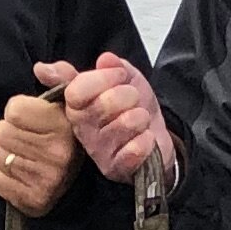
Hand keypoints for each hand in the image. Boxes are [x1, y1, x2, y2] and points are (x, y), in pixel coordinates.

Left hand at [0, 81, 79, 213]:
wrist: (81, 184)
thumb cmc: (68, 134)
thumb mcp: (71, 101)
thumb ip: (61, 76)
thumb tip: (40, 68)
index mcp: (65, 127)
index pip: (13, 109)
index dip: (19, 111)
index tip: (33, 119)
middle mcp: (57, 155)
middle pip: (1, 131)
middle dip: (10, 133)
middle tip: (29, 140)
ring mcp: (45, 180)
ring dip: (5, 154)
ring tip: (25, 156)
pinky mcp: (32, 200)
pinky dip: (2, 176)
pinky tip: (20, 174)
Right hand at [44, 52, 175, 185]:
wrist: (155, 136)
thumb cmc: (133, 107)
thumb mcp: (122, 78)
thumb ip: (107, 66)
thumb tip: (96, 60)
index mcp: (77, 105)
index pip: (75, 91)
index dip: (103, 78)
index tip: (120, 75)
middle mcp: (82, 129)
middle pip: (102, 105)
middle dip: (128, 96)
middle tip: (133, 100)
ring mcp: (98, 151)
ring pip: (124, 124)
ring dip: (140, 117)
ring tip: (140, 120)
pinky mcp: (115, 169)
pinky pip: (134, 150)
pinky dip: (146, 141)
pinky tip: (145, 139)